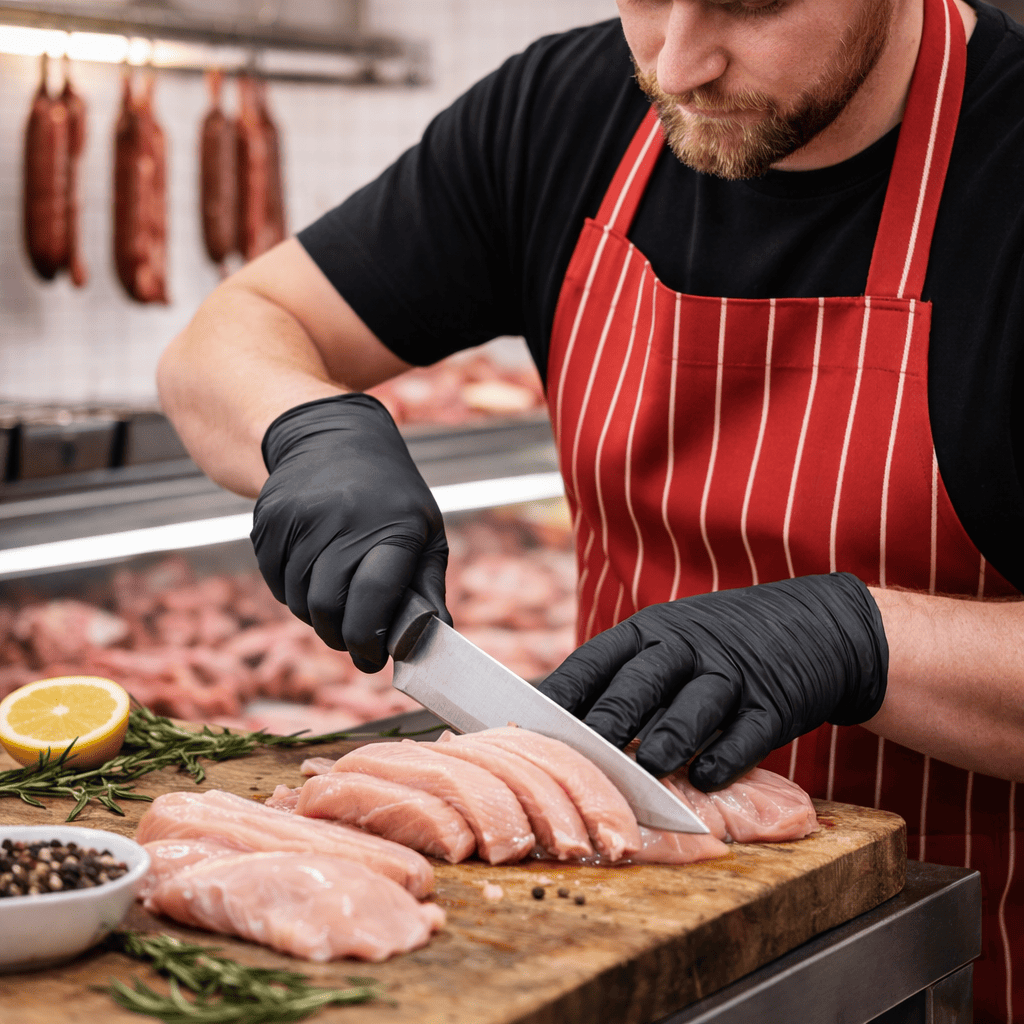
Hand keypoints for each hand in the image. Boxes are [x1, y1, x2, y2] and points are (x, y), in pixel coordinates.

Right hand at [251, 394, 449, 671]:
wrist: (331, 437)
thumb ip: (428, 586)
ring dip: (317, 616)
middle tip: (354, 641)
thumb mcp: (424, 530)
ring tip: (337, 599)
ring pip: (299, 601)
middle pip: (328, 607)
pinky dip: (293, 592)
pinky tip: (312, 572)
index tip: (372, 658)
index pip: (373, 597)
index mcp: (391, 526)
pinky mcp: (268, 521)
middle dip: (341, 636)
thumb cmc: (390, 496)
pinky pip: (275, 581)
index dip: (369, 638)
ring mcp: (300, 519)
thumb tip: (436, 637)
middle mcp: (342, 521)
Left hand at [537, 574, 887, 789]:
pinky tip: (705, 780)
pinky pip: (748, 731)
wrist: (816, 626)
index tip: (528, 724)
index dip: (564, 693)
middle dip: (609, 717)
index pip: (597, 659)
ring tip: (645, 769)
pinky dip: (726, 757)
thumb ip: (620, 679)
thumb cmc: (717, 646)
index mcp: (650, 631)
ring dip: (667, 740)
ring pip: (694, 705)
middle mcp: (688, 645)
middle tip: (581, 751)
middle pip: (642, 680)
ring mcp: (734, 672)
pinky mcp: (776, 701)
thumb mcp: (668, 641)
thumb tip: (547, 718)